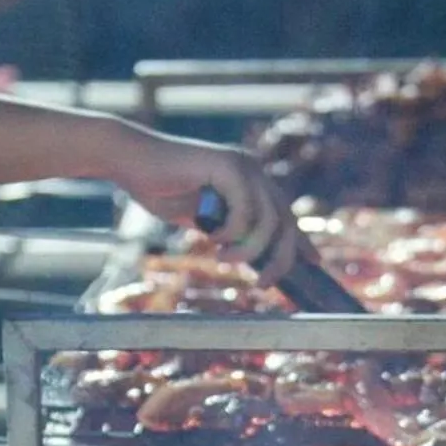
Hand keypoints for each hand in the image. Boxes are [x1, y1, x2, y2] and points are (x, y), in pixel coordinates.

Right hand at [117, 129, 306, 285]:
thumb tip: (247, 255)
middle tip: (265, 284)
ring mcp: (242, 166)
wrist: (130, 162)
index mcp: (250, 181)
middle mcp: (252, 171)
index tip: (315, 264)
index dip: (301, 241)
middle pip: (286, 221)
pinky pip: (245, 211)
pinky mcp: (227, 165)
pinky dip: (231, 233)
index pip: (286, 215)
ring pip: (269, 220)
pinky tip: (211, 240)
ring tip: (224, 260)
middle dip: (281, 258)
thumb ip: (225, 231)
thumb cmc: (159, 188)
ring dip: (251, 250)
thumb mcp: (201, 218)